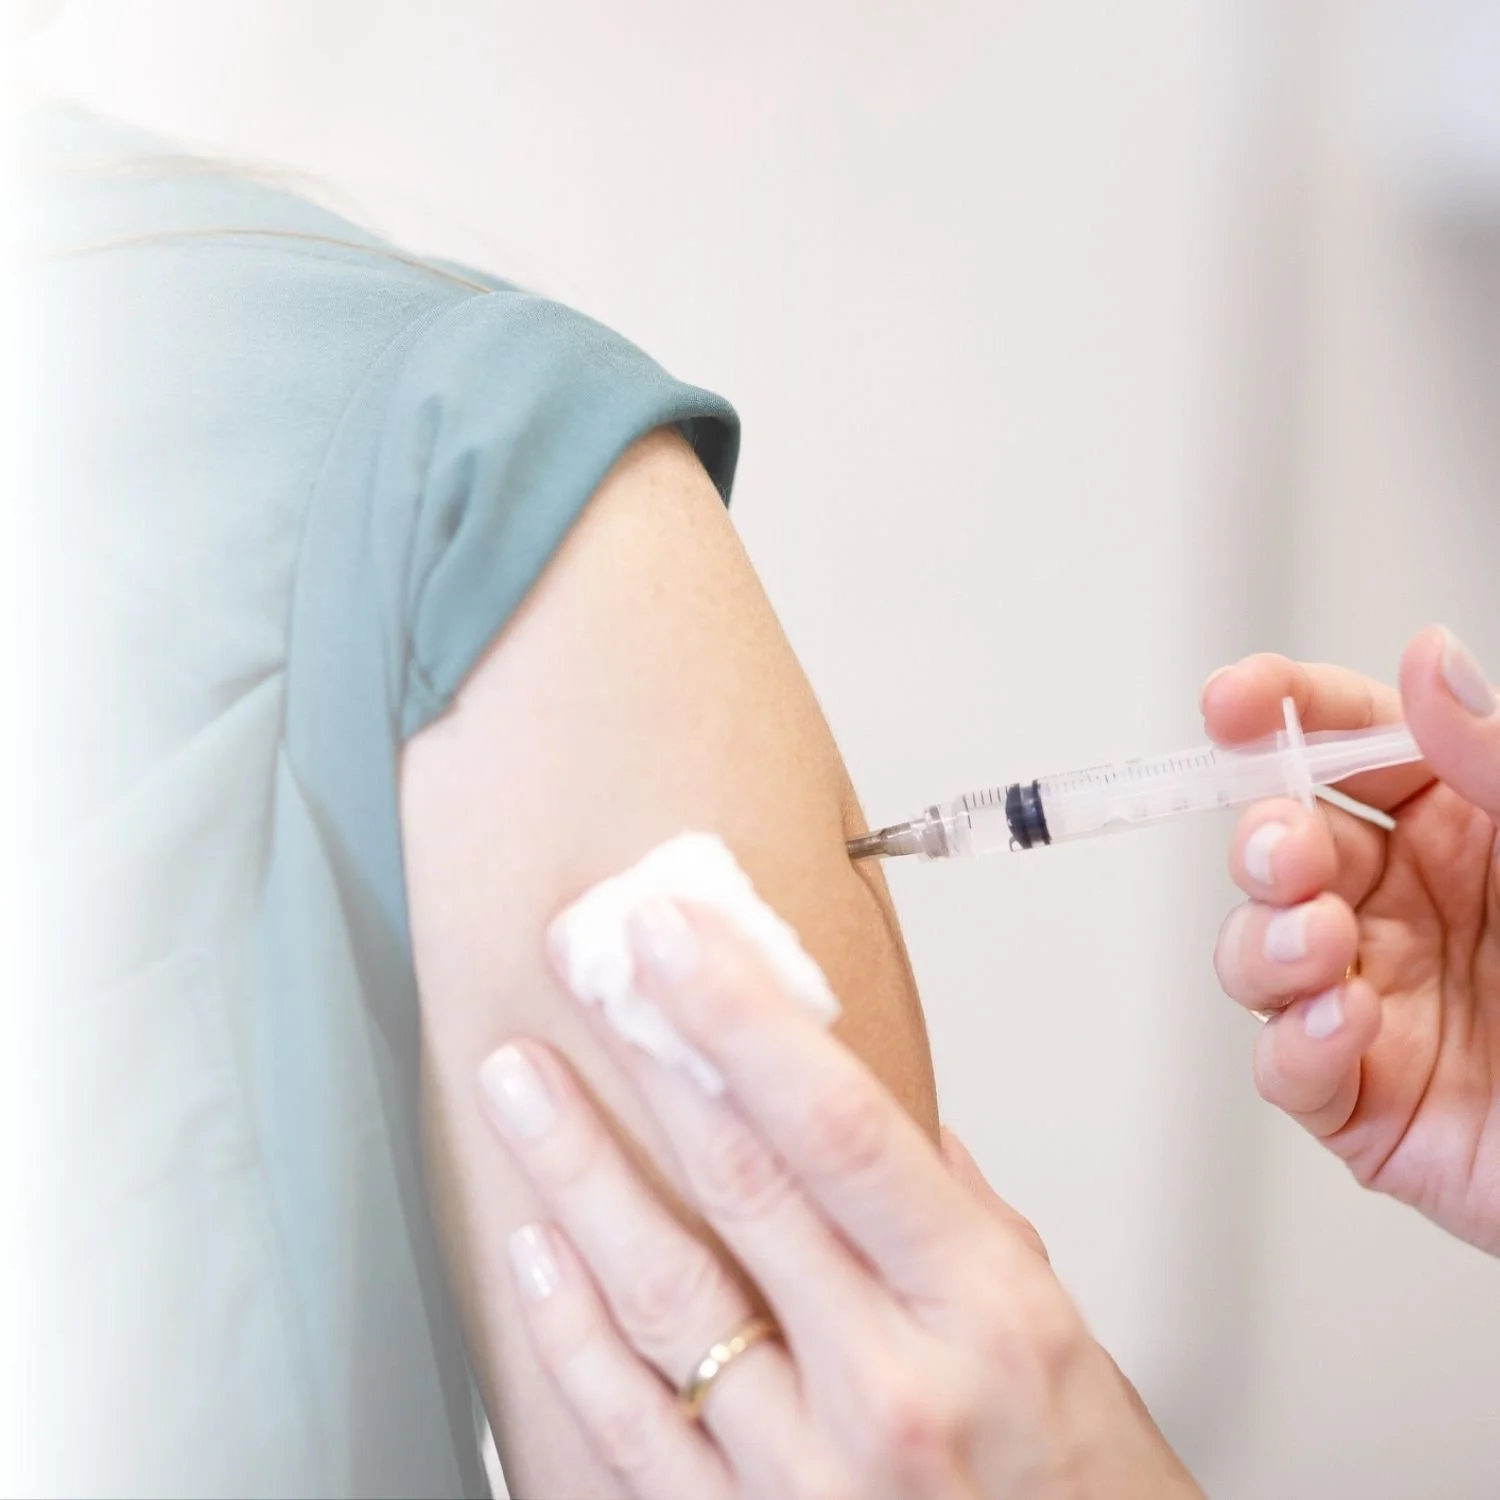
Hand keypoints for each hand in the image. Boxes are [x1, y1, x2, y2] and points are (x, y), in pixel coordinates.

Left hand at [478, 903, 1199, 1498]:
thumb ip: (955, 1207)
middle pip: (739, 1184)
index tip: (676, 935)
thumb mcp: (1055, 1321)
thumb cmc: (1080, 1483)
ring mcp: (811, 1475)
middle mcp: (894, 1387)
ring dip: (577, 1170)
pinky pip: (632, 1430)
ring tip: (520, 1080)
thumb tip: (872, 1102)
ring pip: (665, 1295)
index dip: (742, 1017)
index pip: (839, 1124)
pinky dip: (572, 1333)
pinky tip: (538, 1248)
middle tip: (582, 961)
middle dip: (646, 1053)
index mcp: (984, 1305)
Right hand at [1205, 625, 1499, 1253]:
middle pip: (1279, 846)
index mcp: (1464, 830)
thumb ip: (1496, 759)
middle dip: (1262, 841)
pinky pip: (1286, 1067)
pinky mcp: (1368, 1105)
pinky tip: (1347, 1022)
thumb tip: (1426, 659)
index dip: (1280, 713)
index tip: (1232, 701)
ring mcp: (1381, 1004)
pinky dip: (1296, 1042)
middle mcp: (1410, 909)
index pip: (1349, 746)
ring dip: (1266, 940)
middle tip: (1290, 852)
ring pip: (1256, 952)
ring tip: (1324, 944)